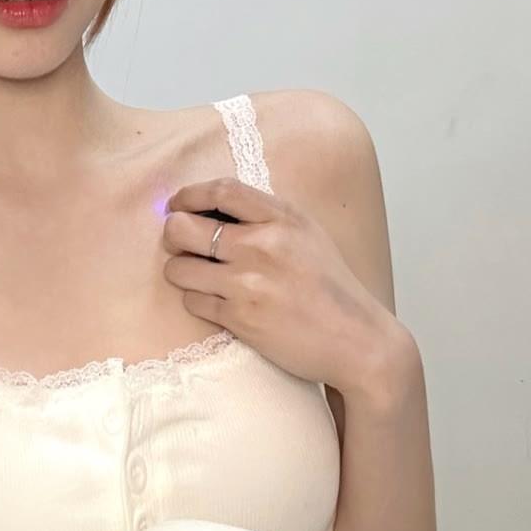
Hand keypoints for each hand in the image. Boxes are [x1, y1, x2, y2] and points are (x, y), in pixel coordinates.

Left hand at [162, 175, 395, 393]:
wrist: (357, 340)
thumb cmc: (330, 288)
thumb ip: (267, 217)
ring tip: (199, 278)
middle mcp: (263, 245)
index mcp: (283, 218)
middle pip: (184, 227)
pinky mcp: (240, 317)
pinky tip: (217, 303)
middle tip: (180, 244)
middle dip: (173, 235)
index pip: (222, 190)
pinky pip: (192, 301)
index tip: (179, 205)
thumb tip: (212, 209)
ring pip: (179, 268)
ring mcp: (249, 282)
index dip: (190, 195)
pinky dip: (197, 301)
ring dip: (181, 272)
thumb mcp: (307, 236)